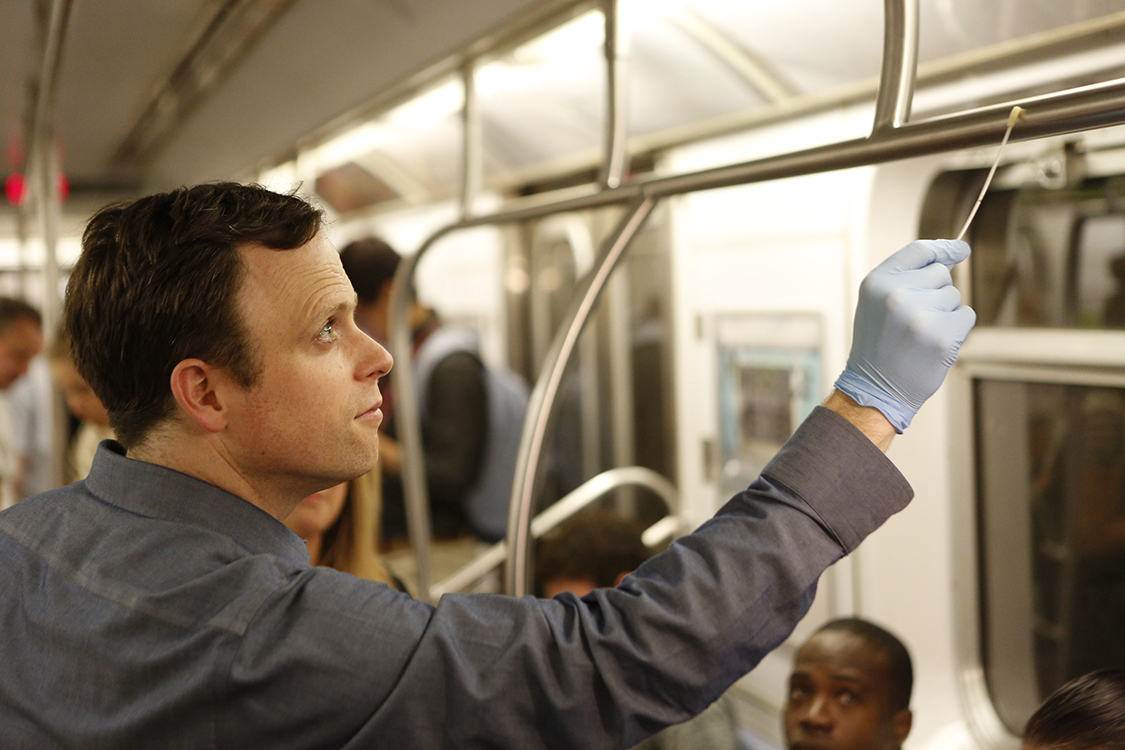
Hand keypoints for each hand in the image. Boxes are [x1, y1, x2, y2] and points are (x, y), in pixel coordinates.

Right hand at [834, 239, 975, 432]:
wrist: (874, 387)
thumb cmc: (879, 343)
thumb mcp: (878, 302)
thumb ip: (907, 276)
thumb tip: (956, 253)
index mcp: (877, 282)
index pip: (919, 250)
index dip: (944, 248)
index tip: (961, 250)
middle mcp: (896, 294)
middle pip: (941, 274)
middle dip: (936, 292)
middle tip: (915, 319)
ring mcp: (919, 315)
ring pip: (954, 296)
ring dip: (945, 313)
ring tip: (921, 334)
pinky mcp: (941, 336)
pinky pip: (966, 315)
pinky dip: (957, 329)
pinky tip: (935, 343)